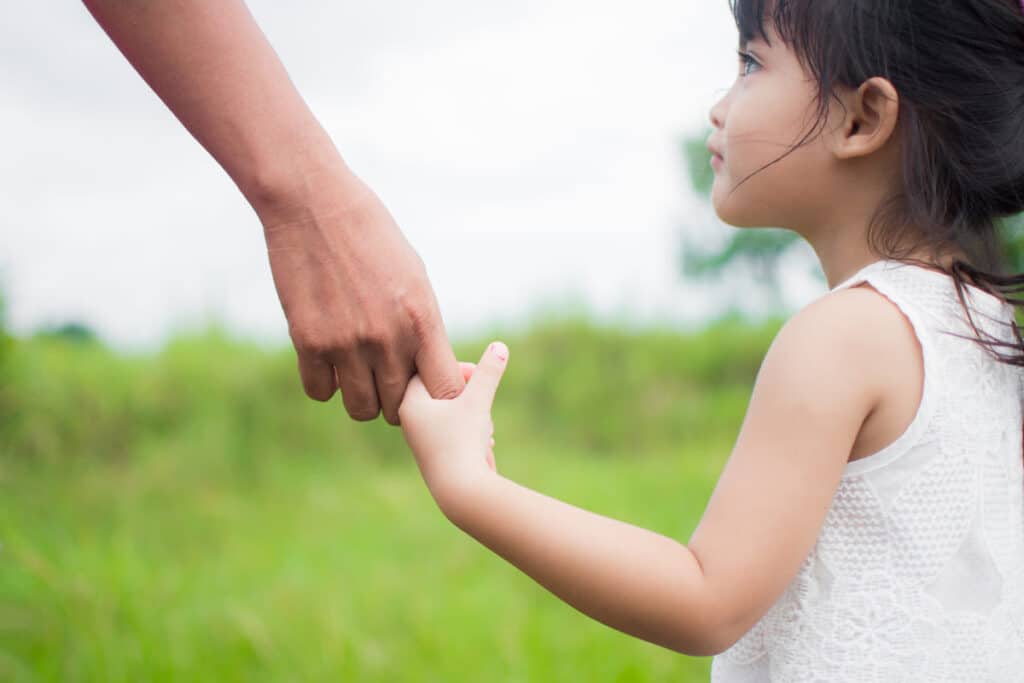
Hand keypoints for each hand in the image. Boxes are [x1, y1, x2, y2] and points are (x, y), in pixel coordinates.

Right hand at [260, 168, 464, 424]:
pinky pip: (321, 392)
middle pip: (398, 406)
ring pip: (361, 408)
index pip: (445, 389)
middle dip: (394, 398)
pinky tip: (326, 360)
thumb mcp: (414, 277)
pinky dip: (325, 383)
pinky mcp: (308, 342)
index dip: (438, 397)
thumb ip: (423, 327)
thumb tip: (431, 370)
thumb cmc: (371, 235)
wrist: (315, 204)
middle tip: (383, 376)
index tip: (426, 388)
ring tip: (356, 372)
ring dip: (360, 395)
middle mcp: (387, 337)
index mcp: (421, 318)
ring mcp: (346, 343)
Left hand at [399, 341, 508, 505]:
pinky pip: (450, 431)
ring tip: (485, 425)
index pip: (425, 369)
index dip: (453, 369)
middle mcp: (409, 421)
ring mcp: (421, 440)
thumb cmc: (464, 442)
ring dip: (471, 413)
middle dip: (466, 392)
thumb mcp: (477, 401)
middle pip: (437, 390)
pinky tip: (485, 443)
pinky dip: (469, 431)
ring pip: (447, 412)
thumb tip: (500, 346)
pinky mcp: (434, 456)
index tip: (475, 375)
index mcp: (410, 403)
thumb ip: (488, 372)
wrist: (461, 492)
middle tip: (481, 398)